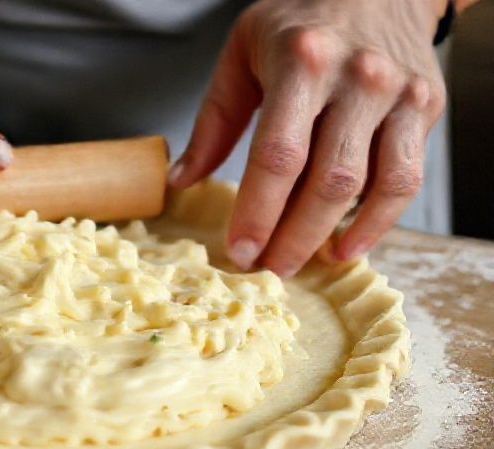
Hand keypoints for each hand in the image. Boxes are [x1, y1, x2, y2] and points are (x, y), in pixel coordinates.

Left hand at [170, 0, 446, 275]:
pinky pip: (404, 179)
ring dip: (328, 236)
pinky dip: (378, 222)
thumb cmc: (300, 21)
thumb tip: (181, 180)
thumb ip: (214, 119)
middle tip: (264, 269)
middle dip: (290, 235)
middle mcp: (355, 78)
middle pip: (324, 180)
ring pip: (366, 185)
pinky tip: (346, 246)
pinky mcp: (423, 108)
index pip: (278, 154)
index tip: (238, 250)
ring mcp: (395, 94)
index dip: (257, 211)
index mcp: (301, 61)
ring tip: (296, 263)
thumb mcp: (242, 51)